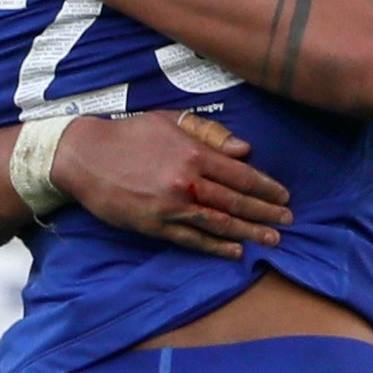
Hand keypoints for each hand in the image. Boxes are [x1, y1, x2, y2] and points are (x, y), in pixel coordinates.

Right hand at [56, 112, 290, 259]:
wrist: (85, 156)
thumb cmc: (130, 134)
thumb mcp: (170, 121)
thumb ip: (210, 133)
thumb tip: (245, 150)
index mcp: (193, 153)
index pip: (241, 175)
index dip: (266, 188)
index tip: (284, 197)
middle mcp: (186, 181)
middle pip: (236, 202)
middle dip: (265, 213)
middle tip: (287, 222)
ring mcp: (171, 207)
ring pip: (219, 224)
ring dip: (249, 233)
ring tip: (271, 240)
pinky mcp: (155, 225)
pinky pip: (192, 239)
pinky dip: (217, 247)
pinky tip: (236, 251)